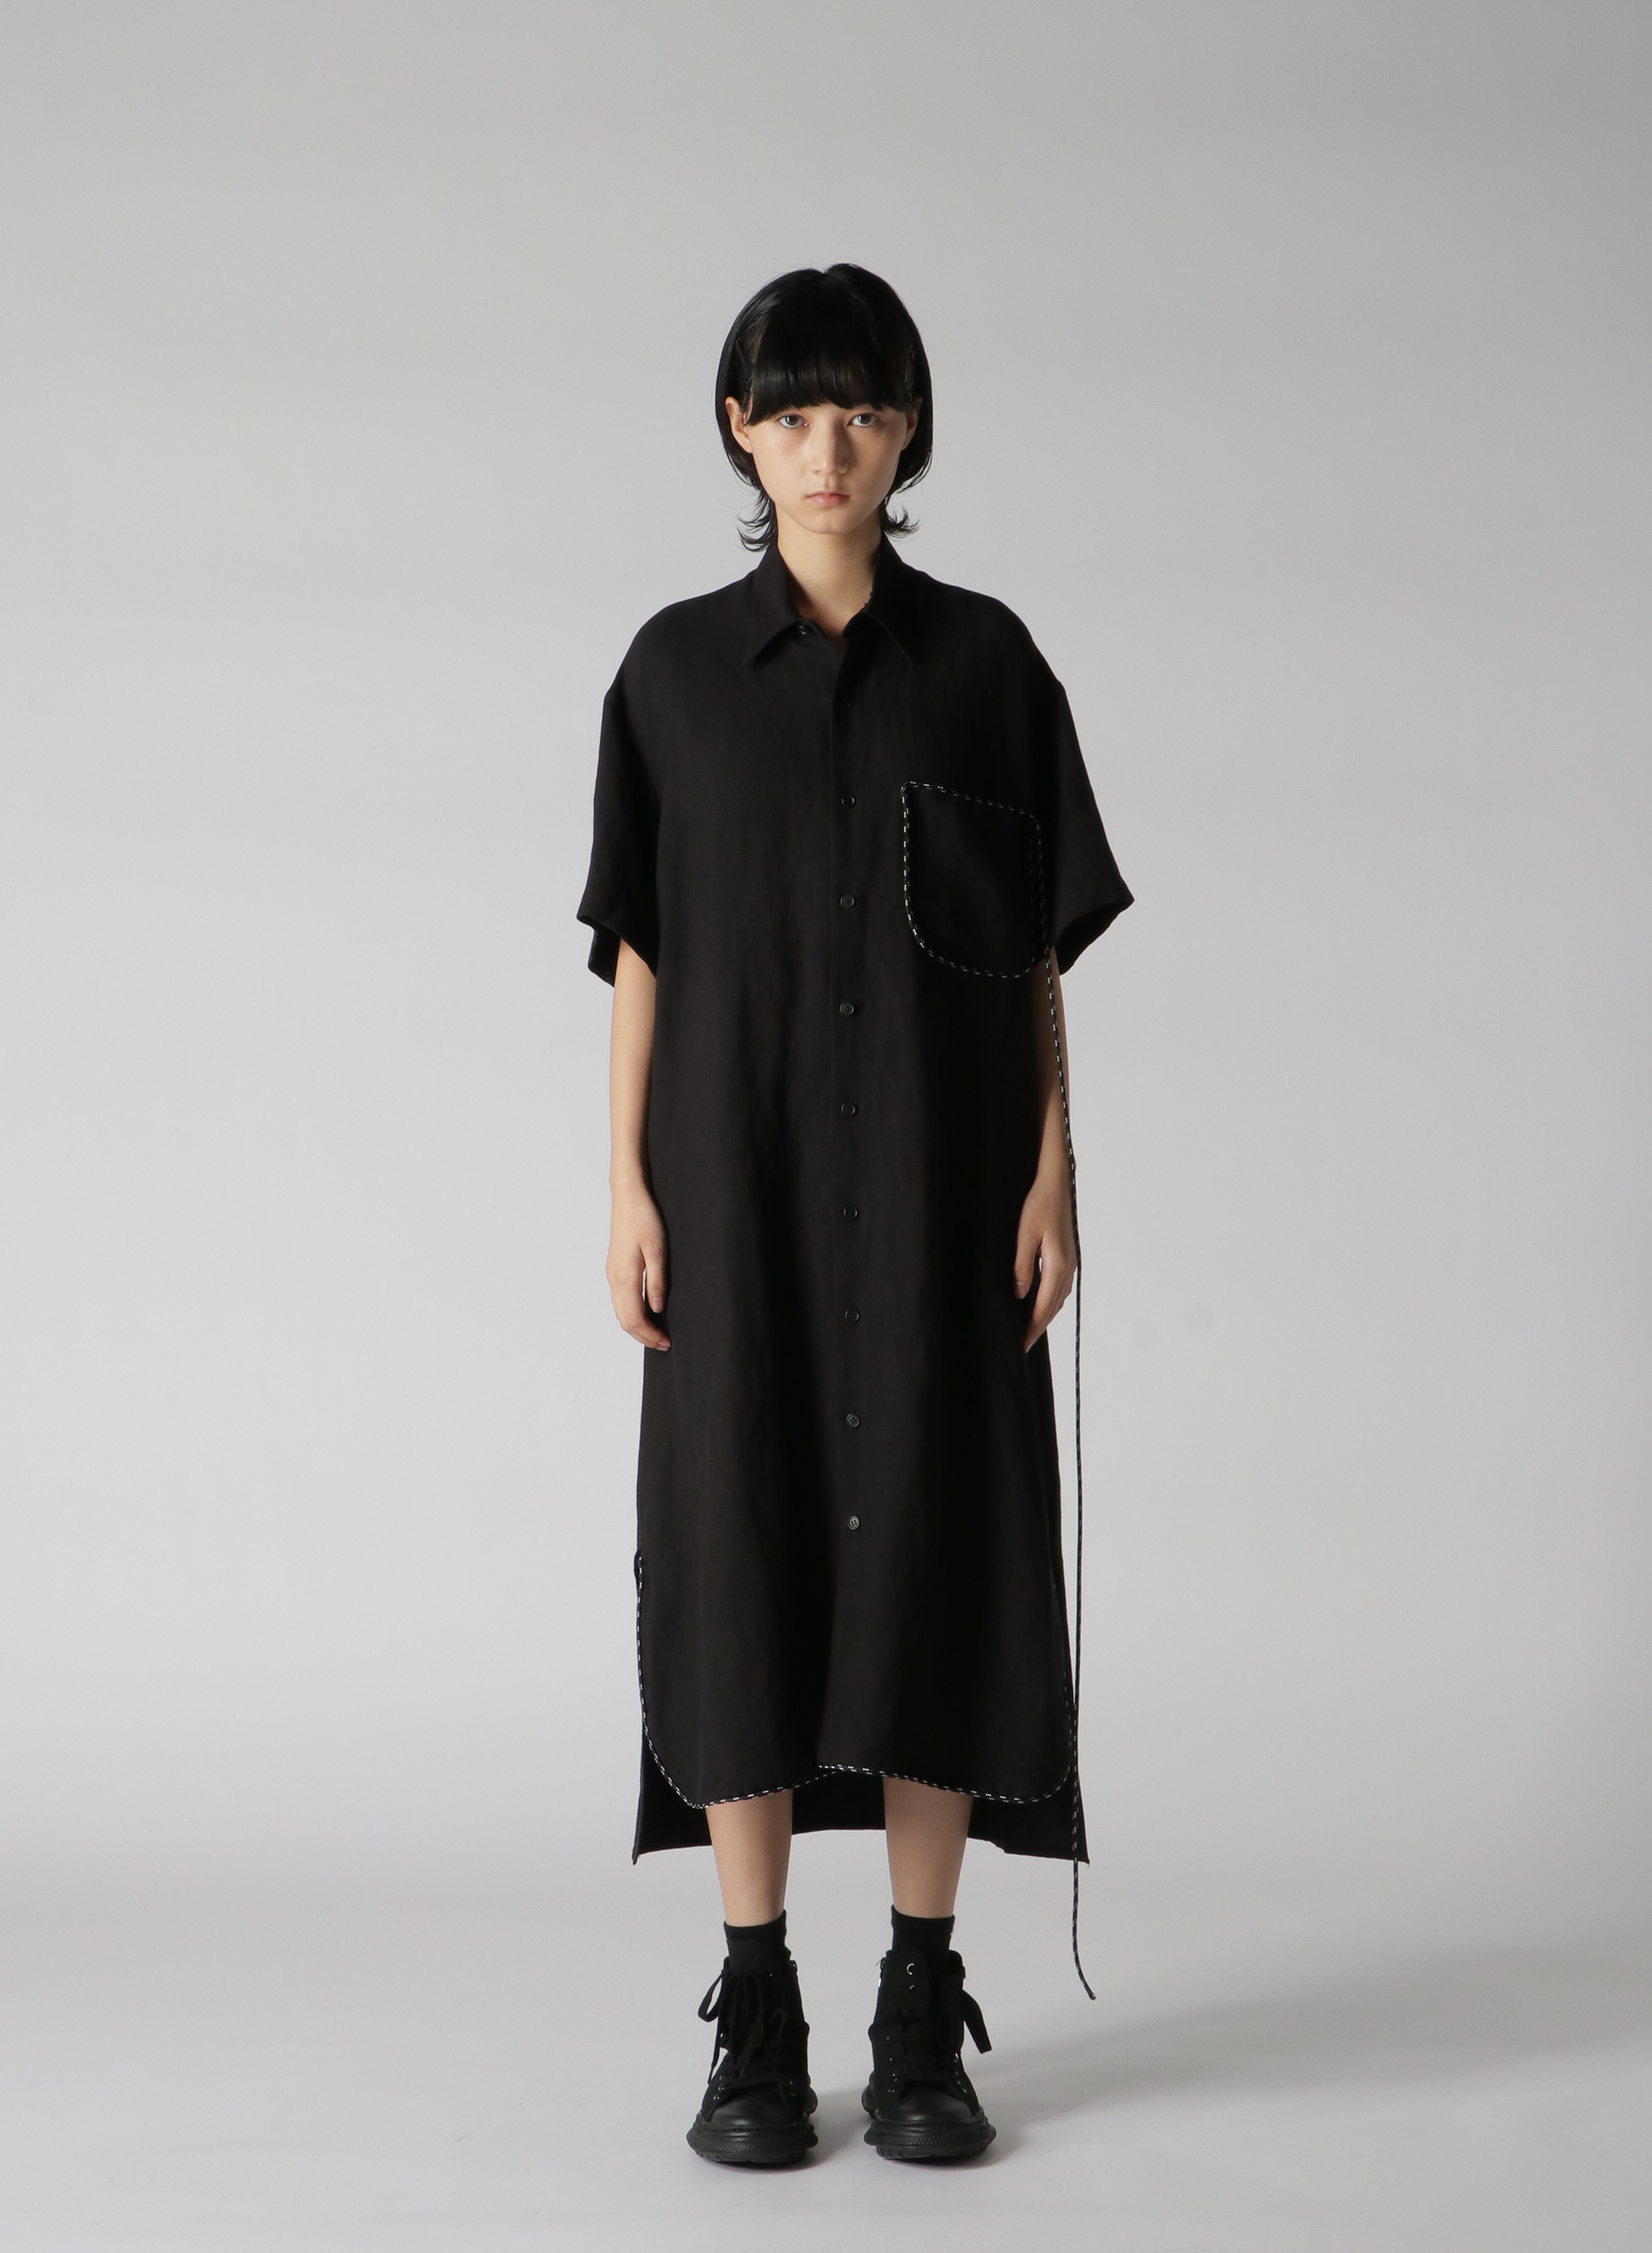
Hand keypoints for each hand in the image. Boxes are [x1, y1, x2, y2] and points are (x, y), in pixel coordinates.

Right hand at [607, 1180, 669, 1348]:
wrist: (628, 1197)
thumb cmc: (645, 1219)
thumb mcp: (658, 1250)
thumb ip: (657, 1281)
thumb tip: (657, 1309)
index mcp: (625, 1276)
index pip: (635, 1318)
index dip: (650, 1334)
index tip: (666, 1341)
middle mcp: (614, 1279)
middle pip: (624, 1321)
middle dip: (643, 1336)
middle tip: (664, 1343)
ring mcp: (611, 1274)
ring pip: (620, 1312)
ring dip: (636, 1327)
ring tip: (656, 1332)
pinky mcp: (613, 1269)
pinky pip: (619, 1301)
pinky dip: (630, 1314)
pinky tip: (645, 1314)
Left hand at [1014, 1160, 1075, 1351]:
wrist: (1055, 1182)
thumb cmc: (1038, 1204)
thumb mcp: (1024, 1234)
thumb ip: (1022, 1265)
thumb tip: (1019, 1294)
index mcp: (1058, 1265)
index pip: (1043, 1306)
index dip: (1032, 1327)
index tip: (1022, 1344)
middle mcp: (1068, 1267)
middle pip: (1053, 1307)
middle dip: (1038, 1326)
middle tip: (1023, 1344)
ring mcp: (1070, 1261)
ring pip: (1058, 1298)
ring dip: (1045, 1315)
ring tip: (1030, 1329)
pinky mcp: (1067, 1255)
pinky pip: (1060, 1287)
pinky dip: (1050, 1301)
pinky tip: (1040, 1303)